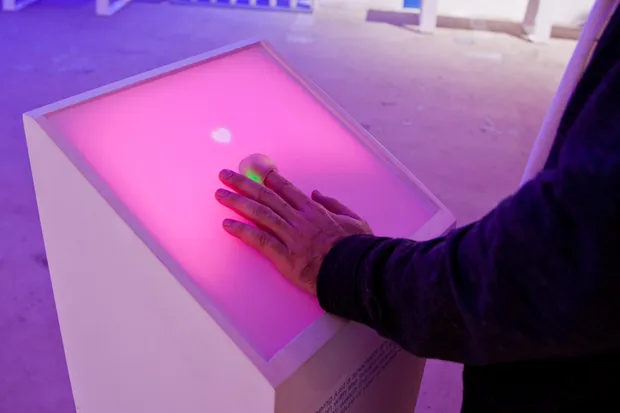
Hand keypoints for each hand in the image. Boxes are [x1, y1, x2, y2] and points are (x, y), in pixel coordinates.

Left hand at [215, 167, 371, 295]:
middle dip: (244, 184)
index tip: (254, 170)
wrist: (357, 271)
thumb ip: (333, 204)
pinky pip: (260, 241)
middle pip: (266, 197)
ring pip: (260, 214)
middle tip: (225, 174)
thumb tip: (316, 193)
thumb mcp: (353, 219)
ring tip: (220, 194)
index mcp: (314, 210)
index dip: (268, 179)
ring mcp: (291, 237)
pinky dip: (243, 231)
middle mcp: (299, 220)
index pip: (286, 189)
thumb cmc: (357, 247)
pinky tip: (227, 224)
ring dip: (237, 203)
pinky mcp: (285, 257)